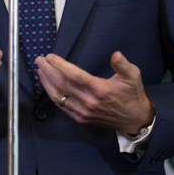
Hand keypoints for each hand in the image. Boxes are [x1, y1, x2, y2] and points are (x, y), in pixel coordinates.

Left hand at [35, 52, 154, 134]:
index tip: (49, 57)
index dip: (60, 66)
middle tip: (39, 60)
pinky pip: (62, 106)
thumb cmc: (132, 94)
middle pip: (63, 85)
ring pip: (59, 96)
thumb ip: (123, 65)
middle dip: (49, 71)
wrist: (134, 119)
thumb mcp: (133, 76)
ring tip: (40, 70)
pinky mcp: (81, 118)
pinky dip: (52, 95)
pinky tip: (47, 85)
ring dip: (47, 83)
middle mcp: (89, 102)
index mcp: (100, 90)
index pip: (75, 76)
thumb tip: (115, 54)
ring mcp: (83, 112)